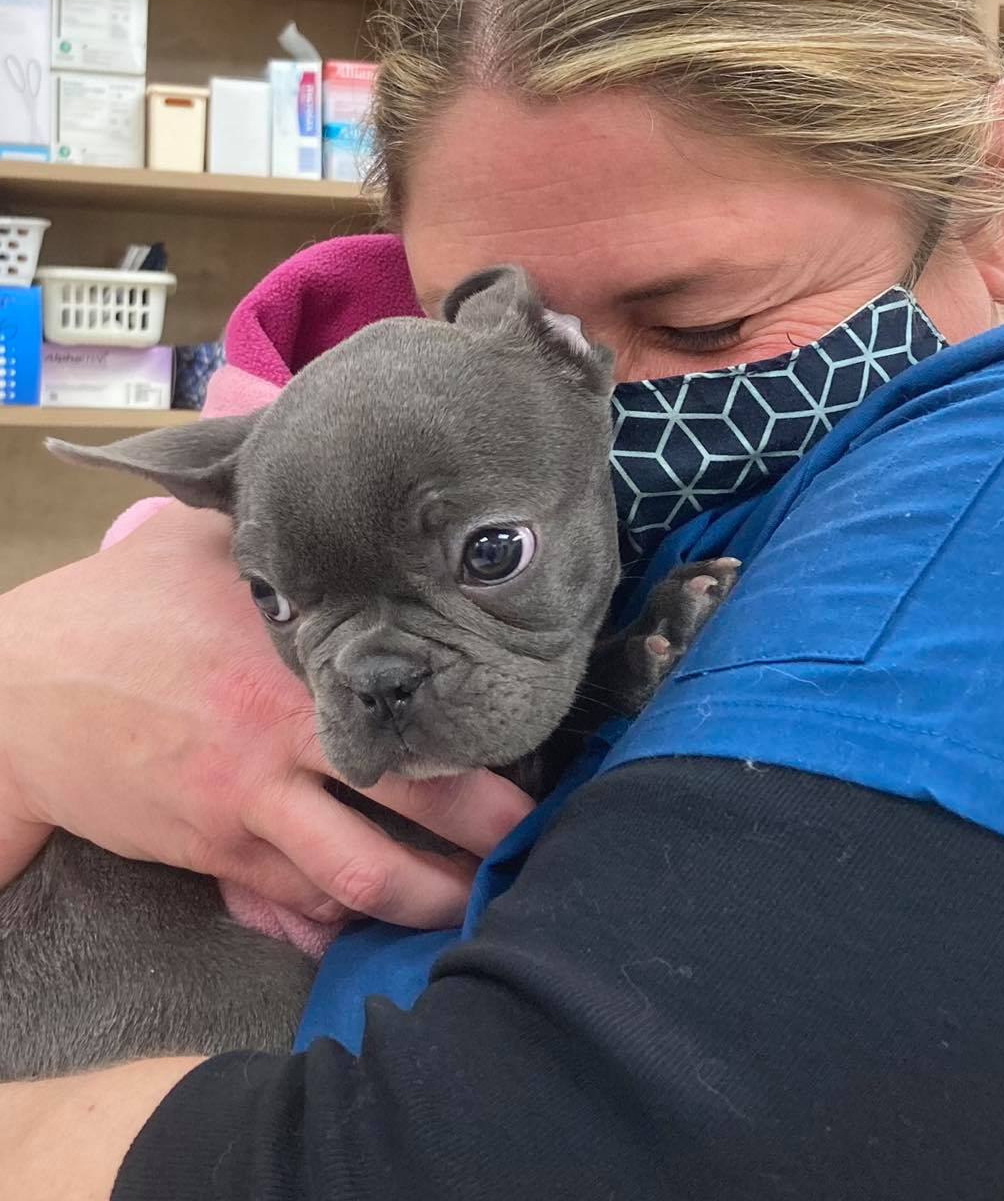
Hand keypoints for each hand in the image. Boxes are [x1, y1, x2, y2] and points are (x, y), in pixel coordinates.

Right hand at [0, 503, 532, 926]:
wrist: (16, 696)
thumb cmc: (112, 611)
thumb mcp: (196, 548)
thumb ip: (275, 539)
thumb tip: (334, 506)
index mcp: (292, 665)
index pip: (411, 703)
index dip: (478, 733)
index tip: (525, 733)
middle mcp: (283, 743)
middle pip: (412, 801)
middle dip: (484, 833)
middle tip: (535, 842)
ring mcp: (248, 807)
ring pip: (358, 875)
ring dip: (426, 896)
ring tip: (475, 900)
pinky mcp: (213, 852)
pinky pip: (295, 900)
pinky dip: (343, 912)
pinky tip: (380, 914)